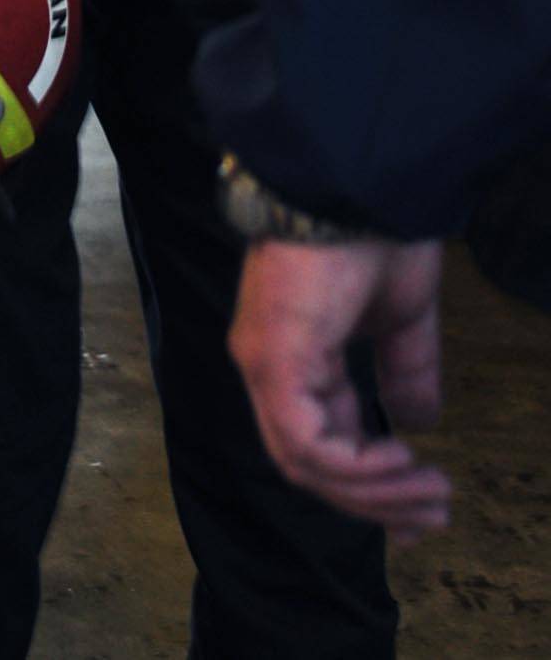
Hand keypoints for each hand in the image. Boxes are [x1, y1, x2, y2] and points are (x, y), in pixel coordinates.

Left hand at [229, 236, 450, 538]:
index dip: (366, 484)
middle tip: (434, 516)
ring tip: (431, 491)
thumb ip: (403, 368)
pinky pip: (306, 443)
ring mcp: (264, 364)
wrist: (356, 183)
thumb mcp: (400, 315)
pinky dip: (354, 467)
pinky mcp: (274, 361)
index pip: (316, 442)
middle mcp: (266, 366)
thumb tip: (417, 422)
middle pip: (308, 464)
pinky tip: (401, 458)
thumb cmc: (374, 234)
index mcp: (292, 353)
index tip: (419, 510)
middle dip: (374, 501)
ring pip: (306, 463)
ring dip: (374, 491)